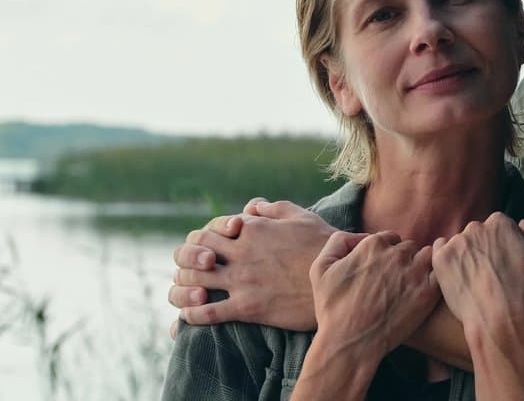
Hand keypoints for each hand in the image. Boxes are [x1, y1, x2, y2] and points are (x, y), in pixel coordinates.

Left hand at [169, 198, 336, 329]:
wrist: (340, 278)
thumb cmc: (323, 245)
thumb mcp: (300, 216)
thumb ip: (272, 208)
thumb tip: (251, 207)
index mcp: (251, 229)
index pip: (209, 229)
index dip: (202, 239)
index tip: (207, 249)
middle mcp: (241, 252)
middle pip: (194, 252)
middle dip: (186, 260)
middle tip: (189, 269)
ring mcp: (242, 281)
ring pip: (194, 282)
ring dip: (182, 287)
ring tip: (184, 292)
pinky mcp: (248, 307)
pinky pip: (208, 313)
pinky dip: (191, 315)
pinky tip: (188, 316)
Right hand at [309, 231, 440, 358]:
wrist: (350, 342)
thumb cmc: (332, 309)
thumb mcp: (320, 268)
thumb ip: (338, 242)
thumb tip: (360, 237)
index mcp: (373, 244)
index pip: (390, 238)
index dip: (387, 254)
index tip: (383, 269)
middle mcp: (396, 254)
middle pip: (409, 248)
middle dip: (404, 260)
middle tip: (397, 280)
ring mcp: (414, 272)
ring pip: (427, 257)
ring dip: (421, 267)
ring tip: (412, 285)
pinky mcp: (427, 292)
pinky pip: (439, 275)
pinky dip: (434, 280)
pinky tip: (423, 293)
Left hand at [432, 214, 523, 399]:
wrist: (499, 321)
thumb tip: (522, 223)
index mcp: (500, 223)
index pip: (502, 227)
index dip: (507, 246)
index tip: (509, 264)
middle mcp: (476, 227)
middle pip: (481, 233)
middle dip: (486, 248)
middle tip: (493, 273)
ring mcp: (456, 243)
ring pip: (461, 243)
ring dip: (467, 255)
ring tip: (476, 279)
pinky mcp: (440, 260)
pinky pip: (440, 250)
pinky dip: (447, 259)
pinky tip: (458, 275)